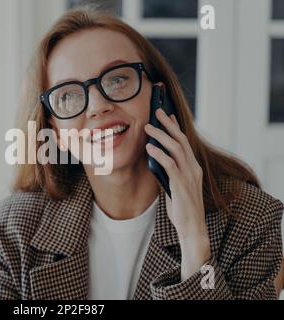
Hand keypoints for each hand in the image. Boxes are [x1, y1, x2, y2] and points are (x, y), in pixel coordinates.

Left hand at [144, 109, 209, 280]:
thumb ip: (169, 173)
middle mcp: (194, 169)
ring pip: (176, 149)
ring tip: (147, 128)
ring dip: (161, 136)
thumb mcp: (176, 186)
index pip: (185, 142)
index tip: (168, 115)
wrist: (192, 228)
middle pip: (181, 140)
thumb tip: (156, 160)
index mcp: (194, 168)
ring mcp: (189, 176)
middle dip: (168, 125)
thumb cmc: (183, 208)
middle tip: (156, 112)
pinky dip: (159, 155)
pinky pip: (170, 165)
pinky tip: (149, 148)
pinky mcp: (181, 185)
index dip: (176, 128)